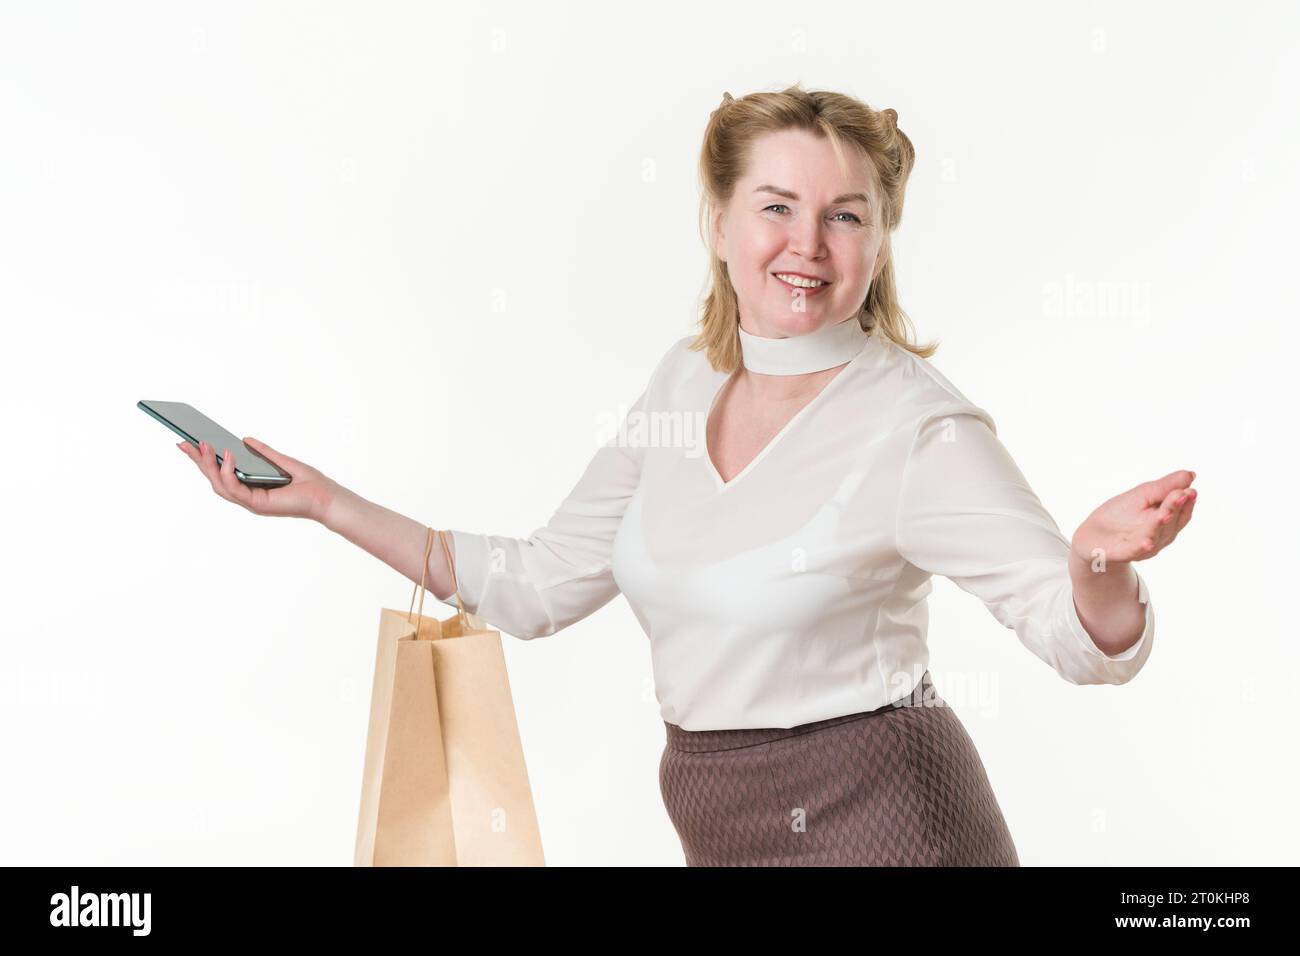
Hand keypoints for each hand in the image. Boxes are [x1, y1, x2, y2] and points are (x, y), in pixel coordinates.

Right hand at [179, 436, 340, 521]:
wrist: (326, 496)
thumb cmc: (309, 482)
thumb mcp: (281, 460)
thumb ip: (263, 452)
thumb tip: (244, 438)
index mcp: (251, 486)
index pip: (221, 474)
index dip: (204, 460)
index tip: (189, 442)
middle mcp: (247, 496)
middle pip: (214, 479)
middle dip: (198, 461)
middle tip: (184, 442)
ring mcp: (250, 502)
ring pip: (219, 485)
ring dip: (208, 465)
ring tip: (203, 445)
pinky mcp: (257, 504)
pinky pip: (234, 488)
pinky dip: (228, 472)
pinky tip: (226, 455)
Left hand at [1071, 469, 1197, 564]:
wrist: (1093, 535)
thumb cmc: (1121, 514)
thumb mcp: (1142, 496)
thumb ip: (1165, 487)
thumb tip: (1191, 475)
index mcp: (1166, 521)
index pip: (1180, 512)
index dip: (1185, 502)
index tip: (1190, 490)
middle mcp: (1159, 536)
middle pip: (1169, 523)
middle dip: (1174, 509)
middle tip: (1180, 496)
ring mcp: (1143, 547)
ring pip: (1153, 536)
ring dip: (1158, 525)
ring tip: (1164, 515)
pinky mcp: (1122, 553)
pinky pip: (1133, 551)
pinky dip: (1139, 547)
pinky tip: (1146, 542)